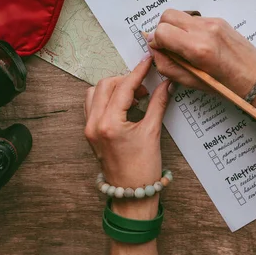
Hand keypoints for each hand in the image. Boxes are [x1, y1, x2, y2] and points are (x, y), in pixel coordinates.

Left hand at [84, 57, 170, 217]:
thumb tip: (166, 83)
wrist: (131, 194)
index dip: (138, 71)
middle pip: (105, 84)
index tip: (149, 60)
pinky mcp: (90, 132)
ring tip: (135, 96)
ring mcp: (89, 128)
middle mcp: (94, 123)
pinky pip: (93, 104)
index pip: (123, 86)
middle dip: (126, 79)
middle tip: (145, 87)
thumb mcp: (153, 132)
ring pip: (95, 92)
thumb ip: (158, 103)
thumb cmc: (142, 168)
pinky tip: (125, 104)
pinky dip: (107, 98)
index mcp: (109, 123)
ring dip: (115, 87)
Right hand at [147, 10, 255, 97]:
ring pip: (181, 15)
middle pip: (168, 15)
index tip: (160, 50)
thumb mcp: (191, 82)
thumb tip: (154, 49)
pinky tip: (198, 43)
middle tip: (169, 46)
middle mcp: (206, 31)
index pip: (162, 31)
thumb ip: (167, 64)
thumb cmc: (227, 85)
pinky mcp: (219, 20)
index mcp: (199, 49)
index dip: (156, 41)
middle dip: (163, 29)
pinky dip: (190, 28)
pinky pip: (195, 18)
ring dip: (177, 28)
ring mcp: (214, 22)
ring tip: (185, 46)